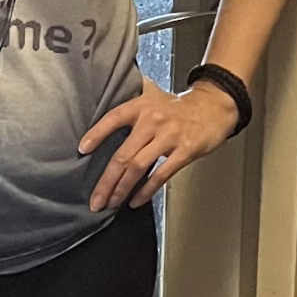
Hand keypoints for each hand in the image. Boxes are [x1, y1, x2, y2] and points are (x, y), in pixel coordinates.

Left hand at [79, 72, 237, 211]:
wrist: (214, 107)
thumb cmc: (178, 107)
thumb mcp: (152, 94)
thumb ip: (129, 97)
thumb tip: (100, 96)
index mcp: (141, 106)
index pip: (113, 118)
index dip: (97, 133)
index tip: (82, 149)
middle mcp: (153, 120)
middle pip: (123, 154)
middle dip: (106, 181)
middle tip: (96, 198)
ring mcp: (169, 136)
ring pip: (138, 167)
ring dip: (122, 188)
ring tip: (111, 203)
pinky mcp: (184, 151)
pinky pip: (161, 175)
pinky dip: (146, 191)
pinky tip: (135, 201)